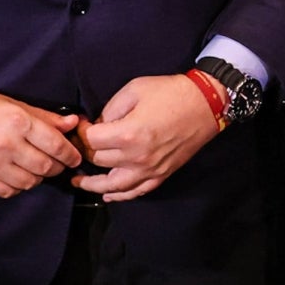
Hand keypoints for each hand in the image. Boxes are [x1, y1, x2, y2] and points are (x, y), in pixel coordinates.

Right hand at [0, 86, 84, 198]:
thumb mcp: (16, 105)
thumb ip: (46, 118)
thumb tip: (73, 123)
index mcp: (18, 122)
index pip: (56, 145)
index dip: (70, 154)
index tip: (75, 157)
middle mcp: (6, 145)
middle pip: (46, 166)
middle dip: (57, 166)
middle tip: (58, 162)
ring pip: (30, 182)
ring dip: (39, 177)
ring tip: (36, 166)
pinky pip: (10, 191)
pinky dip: (19, 186)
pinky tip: (18, 174)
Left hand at [73, 72, 223, 201]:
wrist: (206, 104)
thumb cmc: (171, 93)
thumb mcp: (135, 89)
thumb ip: (111, 109)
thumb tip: (99, 125)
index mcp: (128, 134)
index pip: (91, 140)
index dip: (81, 131)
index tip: (82, 123)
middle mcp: (136, 157)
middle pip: (98, 160)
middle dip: (85, 151)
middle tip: (81, 143)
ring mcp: (149, 169)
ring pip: (112, 185)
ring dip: (92, 184)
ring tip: (79, 181)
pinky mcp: (161, 175)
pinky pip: (136, 192)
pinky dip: (119, 196)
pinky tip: (108, 195)